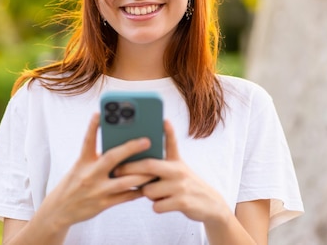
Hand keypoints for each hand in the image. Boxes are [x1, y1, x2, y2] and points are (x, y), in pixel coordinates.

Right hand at [36, 113, 155, 229]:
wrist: (60, 210)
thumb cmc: (74, 183)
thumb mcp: (80, 167)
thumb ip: (96, 158)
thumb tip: (120, 147)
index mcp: (82, 162)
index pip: (88, 141)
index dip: (93, 126)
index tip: (100, 113)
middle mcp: (89, 174)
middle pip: (111, 158)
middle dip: (130, 148)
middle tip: (147, 140)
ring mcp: (97, 190)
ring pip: (125, 181)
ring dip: (142, 174)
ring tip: (155, 166)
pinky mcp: (103, 204)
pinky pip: (126, 197)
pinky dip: (138, 190)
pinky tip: (148, 185)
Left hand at [114, 120, 231, 224]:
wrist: (209, 204)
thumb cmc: (186, 184)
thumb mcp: (179, 168)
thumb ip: (164, 160)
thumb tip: (145, 153)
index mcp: (176, 161)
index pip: (171, 143)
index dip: (168, 131)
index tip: (163, 119)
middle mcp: (179, 171)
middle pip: (149, 166)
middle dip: (130, 168)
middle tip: (117, 171)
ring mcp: (181, 186)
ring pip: (149, 190)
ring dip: (148, 194)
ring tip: (157, 193)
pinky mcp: (183, 202)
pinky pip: (157, 206)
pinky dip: (157, 206)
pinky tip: (164, 204)